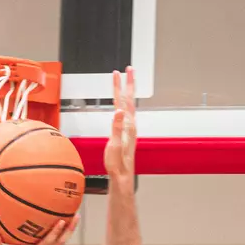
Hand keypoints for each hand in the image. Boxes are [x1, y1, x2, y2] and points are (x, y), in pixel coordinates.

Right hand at [104, 66, 136, 181]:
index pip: (123, 100)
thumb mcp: (114, 145)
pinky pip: (127, 112)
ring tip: (127, 82)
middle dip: (128, 83)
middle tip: (128, 69)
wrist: (122, 174)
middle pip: (129, 99)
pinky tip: (123, 104)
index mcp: (126, 124)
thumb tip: (118, 111)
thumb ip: (116, 127)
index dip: (120, 86)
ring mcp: (129, 128)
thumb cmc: (117, 163)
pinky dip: (125, 103)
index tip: (118, 73)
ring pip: (129, 104)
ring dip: (128, 91)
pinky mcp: (127, 132)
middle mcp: (130, 124)